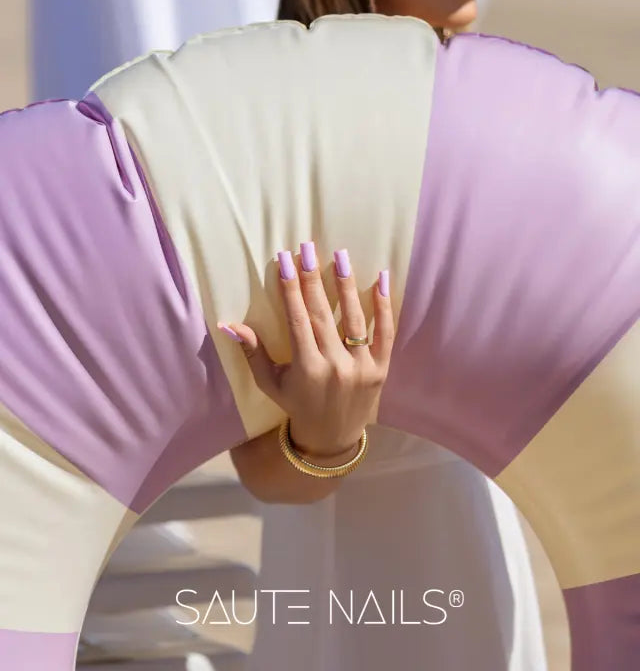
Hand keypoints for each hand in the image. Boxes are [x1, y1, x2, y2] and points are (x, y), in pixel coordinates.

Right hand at [217, 241, 393, 459]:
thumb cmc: (296, 405)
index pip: (297, 320)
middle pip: (322, 314)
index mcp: (306, 369)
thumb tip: (230, 324)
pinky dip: (384, 308)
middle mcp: (335, 366)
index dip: (290, 289)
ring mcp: (361, 367)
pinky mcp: (382, 369)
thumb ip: (253, 353)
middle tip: (308, 248)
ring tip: (341, 256)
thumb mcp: (270, 384)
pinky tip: (380, 280)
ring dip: (346, 285)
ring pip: (354, 319)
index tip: (285, 260)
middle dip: (313, 279)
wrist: (332, 439)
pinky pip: (384, 333)